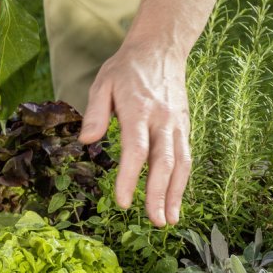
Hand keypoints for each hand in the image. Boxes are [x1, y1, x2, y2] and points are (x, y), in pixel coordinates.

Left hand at [77, 40, 191, 227]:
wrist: (160, 50)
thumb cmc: (126, 69)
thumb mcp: (102, 83)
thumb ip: (95, 112)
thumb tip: (86, 141)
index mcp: (139, 110)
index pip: (136, 149)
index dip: (131, 177)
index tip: (123, 202)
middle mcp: (163, 120)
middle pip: (164, 162)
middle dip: (160, 195)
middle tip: (155, 222)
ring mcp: (177, 125)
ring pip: (181, 164)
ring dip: (176, 194)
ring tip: (169, 221)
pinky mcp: (184, 127)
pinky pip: (186, 157)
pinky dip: (182, 181)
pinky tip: (175, 200)